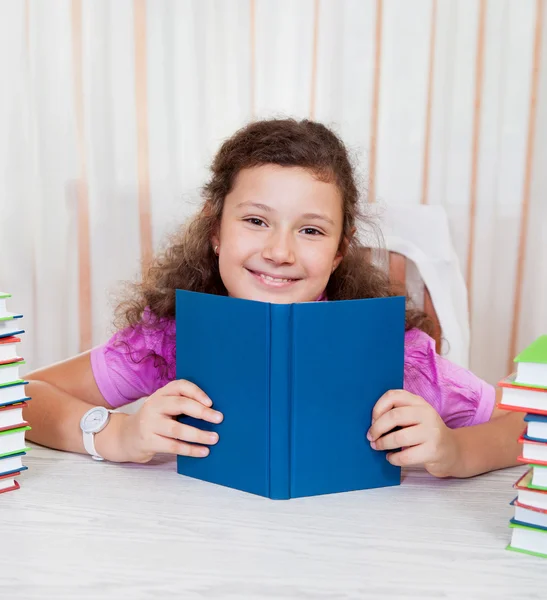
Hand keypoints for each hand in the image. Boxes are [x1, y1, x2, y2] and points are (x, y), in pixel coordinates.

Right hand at [104, 380, 222, 462]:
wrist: (126, 437)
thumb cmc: (154, 421)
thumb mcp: (164, 407)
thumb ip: (181, 405)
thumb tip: (213, 411)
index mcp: (161, 394)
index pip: (180, 386)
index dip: (196, 392)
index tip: (211, 402)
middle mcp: (153, 406)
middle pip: (180, 405)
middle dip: (202, 412)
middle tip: (219, 419)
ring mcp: (149, 424)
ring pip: (177, 429)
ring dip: (199, 434)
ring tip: (215, 438)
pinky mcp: (148, 441)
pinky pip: (173, 446)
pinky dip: (191, 450)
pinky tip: (203, 451)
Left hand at [367, 390, 459, 477]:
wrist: (452, 451)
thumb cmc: (424, 432)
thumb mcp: (414, 416)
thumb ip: (397, 413)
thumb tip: (371, 422)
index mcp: (418, 402)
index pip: (393, 396)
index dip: (378, 408)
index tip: (372, 420)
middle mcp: (427, 414)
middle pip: (394, 416)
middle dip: (377, 428)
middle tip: (370, 437)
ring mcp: (432, 432)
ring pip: (399, 437)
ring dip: (383, 444)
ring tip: (377, 447)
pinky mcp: (433, 450)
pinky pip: (406, 456)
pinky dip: (393, 458)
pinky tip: (390, 457)